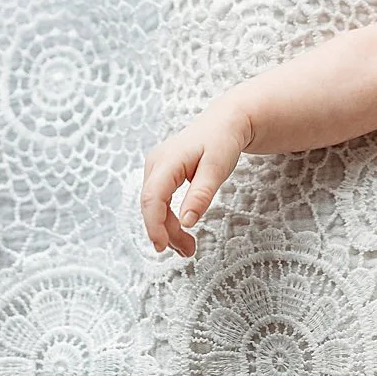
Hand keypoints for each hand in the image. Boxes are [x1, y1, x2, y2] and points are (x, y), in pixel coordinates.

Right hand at [140, 101, 250, 255]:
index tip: (162, 246)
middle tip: (187, 252)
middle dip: (165, 232)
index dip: (154, 225)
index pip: (152, 198)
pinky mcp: (162, 174)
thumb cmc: (222, 142)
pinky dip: (169, 218)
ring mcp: (156, 168)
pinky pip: (160, 201)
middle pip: (151, 205)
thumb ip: (201, 194)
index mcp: (166, 161)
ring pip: (154, 206)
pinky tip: (182, 232)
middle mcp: (155, 164)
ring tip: (188, 248)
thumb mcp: (217, 169)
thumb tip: (186, 222)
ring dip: (168, 229)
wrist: (225, 123)